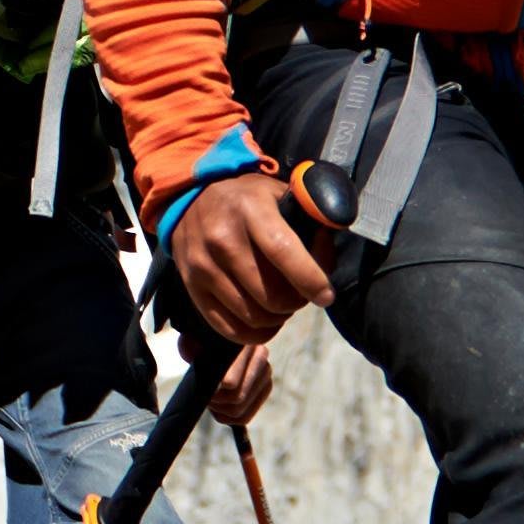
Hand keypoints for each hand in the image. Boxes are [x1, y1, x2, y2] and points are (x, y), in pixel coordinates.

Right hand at [162, 163, 330, 397]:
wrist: (189, 198)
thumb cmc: (245, 198)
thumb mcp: (278, 190)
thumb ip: (310, 207)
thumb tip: (335, 230)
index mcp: (250, 210)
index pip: (284, 252)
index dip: (311, 280)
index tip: (327, 295)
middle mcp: (222, 238)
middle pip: (271, 295)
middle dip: (297, 302)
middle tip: (302, 293)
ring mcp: (203, 266)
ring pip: (254, 316)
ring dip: (278, 317)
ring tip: (284, 303)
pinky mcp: (192, 287)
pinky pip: (230, 329)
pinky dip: (255, 333)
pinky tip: (266, 319)